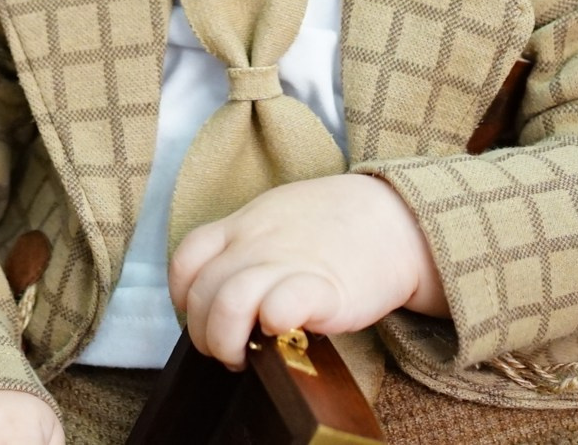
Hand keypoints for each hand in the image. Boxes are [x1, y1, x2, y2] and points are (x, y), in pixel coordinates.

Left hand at [167, 172, 444, 368]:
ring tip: (243, 357)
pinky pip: (279, 306)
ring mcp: (287, 263)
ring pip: (228, 303)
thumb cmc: (333, 227)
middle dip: (204, 335)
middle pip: (202, 293)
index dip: (182, 297)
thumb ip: (245, 245)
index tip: (199, 317)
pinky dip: (271, 324)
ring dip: (225, 342)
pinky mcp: (323, 288)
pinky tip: (280, 331)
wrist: (394, 219)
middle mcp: (257, 244)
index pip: (186, 259)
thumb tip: (220, 287)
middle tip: (226, 351)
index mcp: (243, 226)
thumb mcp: (276, 218)